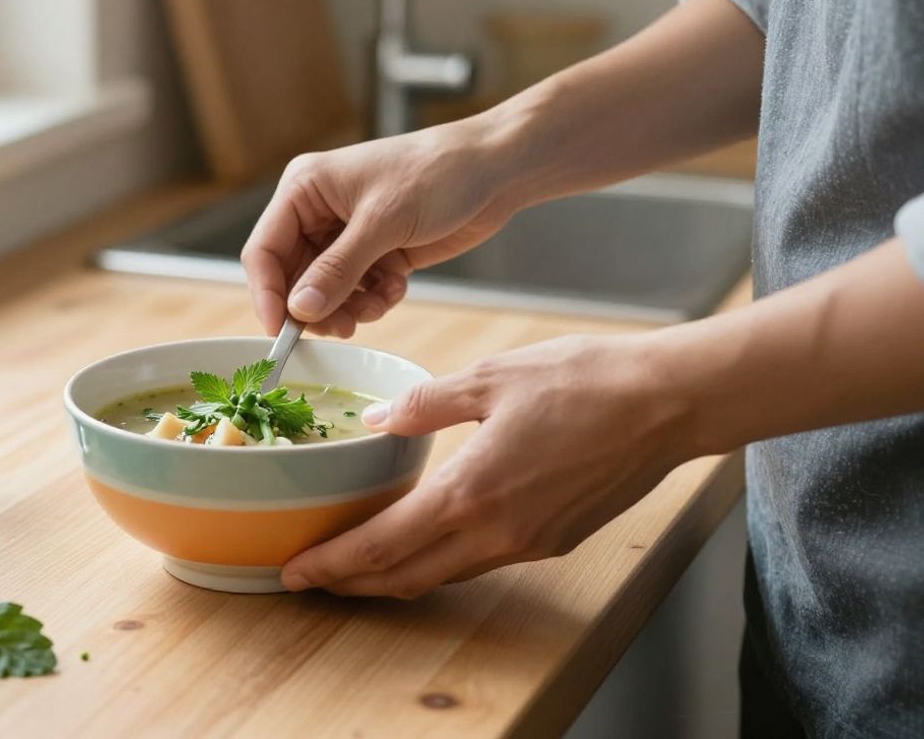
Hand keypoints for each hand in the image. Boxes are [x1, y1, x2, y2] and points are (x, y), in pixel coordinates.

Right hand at [241, 121, 523, 336]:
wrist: (494, 170)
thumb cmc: (438, 174)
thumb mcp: (382, 222)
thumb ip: (338, 269)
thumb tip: (300, 310)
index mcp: (304, 189)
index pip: (264, 251)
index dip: (269, 296)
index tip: (282, 333)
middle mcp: (317, 212)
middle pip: (293, 279)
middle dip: (318, 307)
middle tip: (344, 327)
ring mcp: (346, 234)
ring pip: (325, 292)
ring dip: (349, 307)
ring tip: (379, 302)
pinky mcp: (374, 252)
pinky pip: (356, 292)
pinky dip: (374, 300)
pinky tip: (397, 286)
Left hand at [280, 333, 695, 597]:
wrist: (669, 403)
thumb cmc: (584, 380)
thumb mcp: (490, 377)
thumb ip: (424, 406)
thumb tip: (376, 423)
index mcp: (471, 493)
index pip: (381, 547)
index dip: (331, 564)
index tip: (292, 571)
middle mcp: (495, 533)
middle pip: (404, 578)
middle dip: (350, 583)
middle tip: (310, 576)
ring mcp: (527, 544)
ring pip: (441, 575)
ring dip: (393, 576)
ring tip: (354, 562)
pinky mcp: (553, 541)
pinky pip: (478, 562)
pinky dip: (437, 560)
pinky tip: (423, 537)